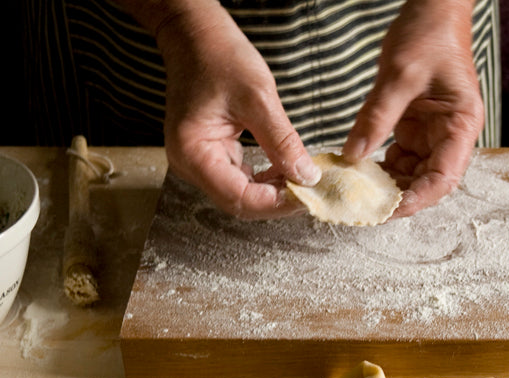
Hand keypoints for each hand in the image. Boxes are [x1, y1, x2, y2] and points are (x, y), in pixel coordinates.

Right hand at [151, 1, 319, 218]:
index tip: (309, 195)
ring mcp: (199, 163)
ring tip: (303, 179)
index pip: (239, 199)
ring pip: (241, 195)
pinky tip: (287, 170)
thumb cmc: (220, 59)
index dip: (276, 203)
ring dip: (274, 192)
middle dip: (277, 201)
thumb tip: (307, 177)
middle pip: (239, 202)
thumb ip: (283, 142)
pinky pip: (241, 180)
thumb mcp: (258, 99)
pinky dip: (266, 180)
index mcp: (193, 154)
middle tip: (312, 190)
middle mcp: (190, 165)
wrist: (197, 37)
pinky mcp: (211, 156)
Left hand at [342, 0, 482, 217]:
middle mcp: (451, 135)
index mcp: (461, 125)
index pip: (444, 177)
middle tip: (365, 206)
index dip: (418, 198)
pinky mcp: (416, 127)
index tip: (390, 209)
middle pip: (429, 181)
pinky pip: (400, 157)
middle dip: (400, 196)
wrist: (433, 8)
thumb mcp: (399, 75)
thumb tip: (353, 156)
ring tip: (358, 191)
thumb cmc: (429, 34)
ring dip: (388, 184)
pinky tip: (359, 169)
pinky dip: (381, 166)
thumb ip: (376, 117)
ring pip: (413, 173)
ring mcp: (433, 133)